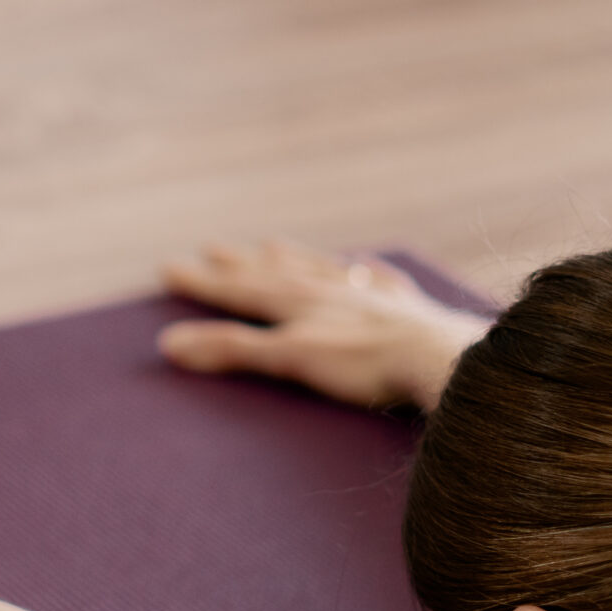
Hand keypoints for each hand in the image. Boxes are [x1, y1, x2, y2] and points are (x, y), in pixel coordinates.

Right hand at [158, 240, 489, 410]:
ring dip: (295, 260)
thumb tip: (170, 344)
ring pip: (323, 271)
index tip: (169, 269)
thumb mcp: (290, 359)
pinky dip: (366, 274)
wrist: (442, 360)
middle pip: (277, 274)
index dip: (204, 283)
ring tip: (273, 245)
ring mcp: (371, 296)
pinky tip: (366, 265)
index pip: (242, 290)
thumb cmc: (365, 365)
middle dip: (241, 266)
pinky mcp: (408, 310)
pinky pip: (380, 284)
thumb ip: (233, 350)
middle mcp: (333, 290)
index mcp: (301, 302)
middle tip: (211, 248)